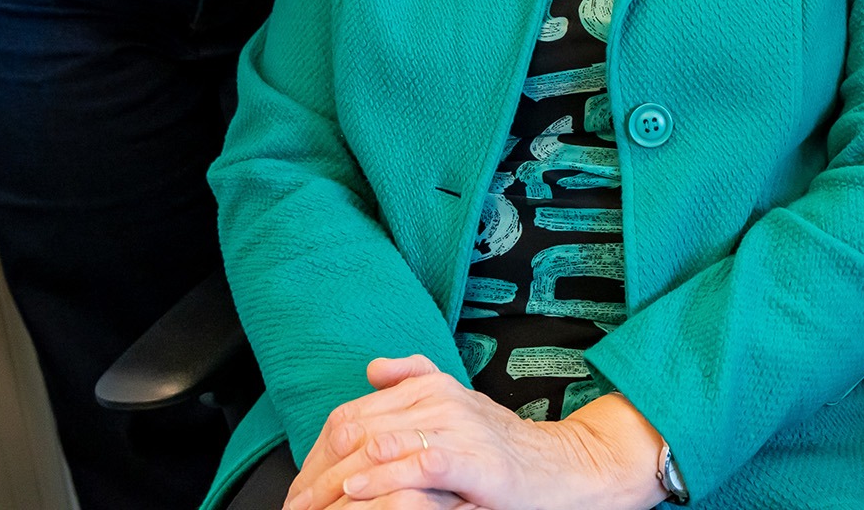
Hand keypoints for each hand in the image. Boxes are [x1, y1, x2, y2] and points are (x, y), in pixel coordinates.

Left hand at [282, 355, 663, 509]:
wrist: (566, 467)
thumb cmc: (506, 448)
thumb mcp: (460, 405)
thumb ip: (417, 381)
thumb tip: (374, 367)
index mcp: (429, 387)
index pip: (351, 414)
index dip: (316, 453)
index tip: (299, 487)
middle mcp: (439, 400)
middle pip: (354, 429)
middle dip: (316, 472)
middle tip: (297, 505)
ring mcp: (458, 427)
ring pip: (378, 444)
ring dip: (337, 481)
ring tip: (314, 507)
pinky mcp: (475, 461)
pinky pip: (416, 464)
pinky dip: (381, 478)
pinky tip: (358, 492)